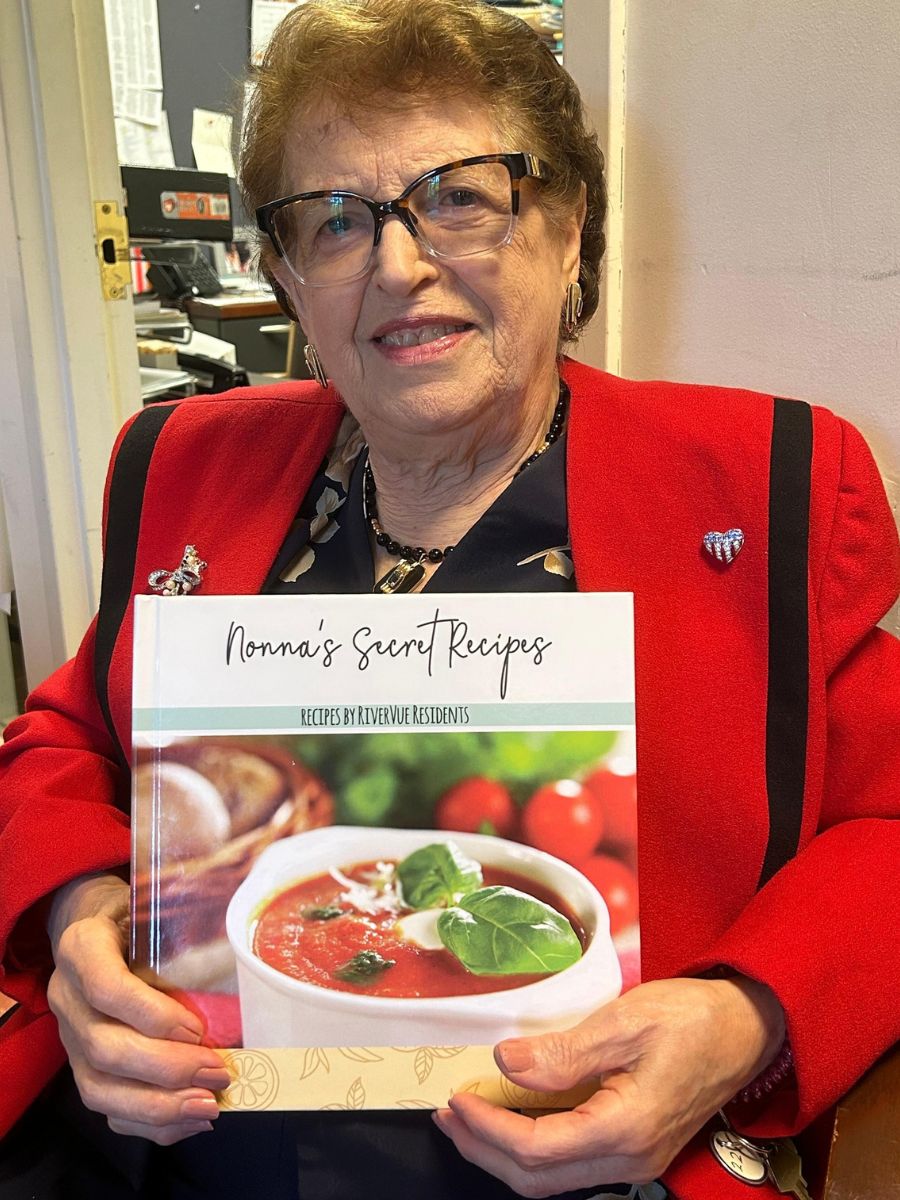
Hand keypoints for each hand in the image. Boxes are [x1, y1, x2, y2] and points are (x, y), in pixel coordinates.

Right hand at [46, 873, 231, 1144]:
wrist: (93, 924)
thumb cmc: (135, 913)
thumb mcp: (152, 904)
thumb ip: (185, 920)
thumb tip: (248, 937)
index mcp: (82, 947)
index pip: (106, 987)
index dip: (152, 1015)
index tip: (198, 1029)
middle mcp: (66, 996)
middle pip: (104, 1048)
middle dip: (166, 1069)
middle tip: (218, 1071)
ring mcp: (69, 1038)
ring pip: (98, 1088)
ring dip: (158, 1106)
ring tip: (208, 1105)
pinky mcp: (81, 1067)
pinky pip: (108, 1109)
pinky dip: (151, 1123)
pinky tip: (192, 1120)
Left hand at [434, 975, 784, 1196]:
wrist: (746, 1026)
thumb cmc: (692, 1017)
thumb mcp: (624, 1021)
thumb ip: (563, 1051)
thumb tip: (504, 1063)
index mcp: (626, 1129)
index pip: (537, 1149)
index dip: (487, 1130)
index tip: (455, 1099)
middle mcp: (629, 1158)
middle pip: (537, 1179)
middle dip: (483, 1150)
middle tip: (446, 1114)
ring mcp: (634, 1159)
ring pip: (553, 1177)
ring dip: (503, 1152)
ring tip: (467, 1116)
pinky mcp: (635, 1146)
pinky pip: (571, 1161)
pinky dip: (532, 1145)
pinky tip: (512, 1114)